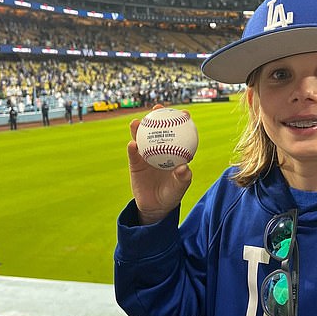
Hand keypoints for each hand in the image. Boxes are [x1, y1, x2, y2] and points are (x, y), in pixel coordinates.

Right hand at [127, 105, 192, 224]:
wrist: (156, 206)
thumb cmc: (172, 194)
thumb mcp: (180, 187)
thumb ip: (183, 177)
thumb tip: (183, 167)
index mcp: (173, 150)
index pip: (178, 132)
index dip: (181, 120)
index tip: (184, 112)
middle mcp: (159, 148)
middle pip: (158, 128)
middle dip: (158, 116)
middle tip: (158, 108)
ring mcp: (146, 154)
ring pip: (142, 137)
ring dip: (139, 128)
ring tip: (137, 122)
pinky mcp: (135, 163)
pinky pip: (133, 154)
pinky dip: (132, 148)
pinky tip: (132, 144)